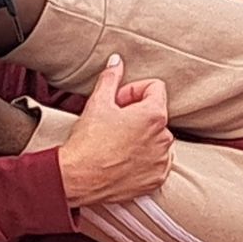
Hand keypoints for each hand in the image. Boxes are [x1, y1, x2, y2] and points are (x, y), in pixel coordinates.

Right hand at [57, 55, 173, 205]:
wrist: (77, 178)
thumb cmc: (87, 141)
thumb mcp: (98, 103)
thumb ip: (111, 78)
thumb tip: (117, 61)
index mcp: (154, 115)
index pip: (156, 88)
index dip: (134, 91)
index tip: (117, 102)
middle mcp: (165, 138)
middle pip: (155, 115)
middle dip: (137, 115)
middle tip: (113, 122)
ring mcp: (162, 161)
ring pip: (157, 139)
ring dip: (141, 137)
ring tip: (116, 143)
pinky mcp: (156, 179)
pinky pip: (157, 162)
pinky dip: (144, 160)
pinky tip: (123, 160)